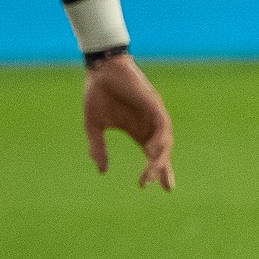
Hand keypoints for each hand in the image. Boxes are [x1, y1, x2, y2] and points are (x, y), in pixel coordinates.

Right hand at [84, 54, 173, 190]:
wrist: (99, 69)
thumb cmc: (97, 94)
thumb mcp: (94, 126)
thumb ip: (98, 148)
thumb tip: (102, 171)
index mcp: (138, 131)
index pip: (153, 155)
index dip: (158, 171)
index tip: (158, 188)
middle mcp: (149, 125)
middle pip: (161, 152)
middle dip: (159, 169)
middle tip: (148, 182)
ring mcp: (153, 114)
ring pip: (164, 140)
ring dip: (160, 156)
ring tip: (152, 170)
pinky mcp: (154, 103)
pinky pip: (163, 123)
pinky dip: (161, 137)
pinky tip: (153, 149)